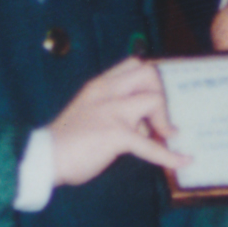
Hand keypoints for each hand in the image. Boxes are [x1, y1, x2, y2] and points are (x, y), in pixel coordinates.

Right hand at [49, 58, 186, 190]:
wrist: (44, 158)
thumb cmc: (66, 141)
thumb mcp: (90, 113)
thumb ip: (117, 113)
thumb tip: (146, 127)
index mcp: (99, 85)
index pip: (133, 64)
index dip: (151, 79)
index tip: (158, 96)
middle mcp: (106, 92)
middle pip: (148, 73)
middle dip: (161, 93)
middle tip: (160, 117)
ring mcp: (112, 112)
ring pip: (153, 100)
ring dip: (165, 120)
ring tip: (167, 137)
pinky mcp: (115, 135)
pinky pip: (150, 145)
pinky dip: (170, 155)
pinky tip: (183, 161)